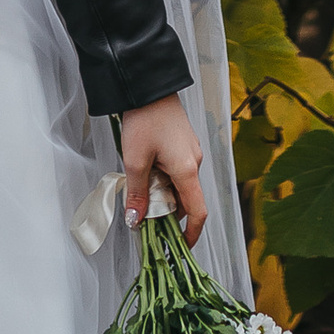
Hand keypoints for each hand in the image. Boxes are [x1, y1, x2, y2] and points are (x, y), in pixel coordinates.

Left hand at [120, 92, 207, 245]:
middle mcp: (194, 162)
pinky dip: (164, 179)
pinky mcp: (183, 144)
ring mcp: (191, 152)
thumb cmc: (144, 120)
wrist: (148, 86)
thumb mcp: (135, 161)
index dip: (191, 233)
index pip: (198, 212)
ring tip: (139, 187)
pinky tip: (145, 171)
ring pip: (179, 185)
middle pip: (186, 199)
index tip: (179, 246)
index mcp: (187, 170)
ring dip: (163, 193)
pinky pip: (177, 171)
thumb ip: (137, 193)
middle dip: (167, 212)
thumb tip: (136, 220)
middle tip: (143, 215)